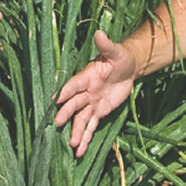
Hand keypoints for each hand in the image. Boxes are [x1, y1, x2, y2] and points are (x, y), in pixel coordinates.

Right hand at [54, 31, 136, 156]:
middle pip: (74, 104)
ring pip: (80, 119)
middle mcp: (85, 91)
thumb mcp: (116, 51)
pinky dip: (86, 139)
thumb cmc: (120, 57)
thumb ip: (106, 45)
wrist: (129, 68)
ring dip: (76, 132)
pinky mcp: (98, 112)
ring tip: (72, 145)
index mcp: (87, 76)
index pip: (74, 84)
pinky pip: (91, 127)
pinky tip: (80, 152)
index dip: (66, 91)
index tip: (56, 99)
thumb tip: (100, 33)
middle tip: (57, 123)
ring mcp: (90, 103)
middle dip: (66, 113)